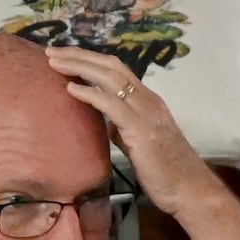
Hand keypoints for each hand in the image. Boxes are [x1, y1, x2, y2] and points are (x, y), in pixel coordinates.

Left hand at [42, 45, 226, 215]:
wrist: (188, 189)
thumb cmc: (165, 171)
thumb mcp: (139, 142)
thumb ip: (122, 128)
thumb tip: (105, 123)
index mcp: (148, 101)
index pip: (117, 69)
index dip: (90, 59)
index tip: (64, 55)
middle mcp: (148, 100)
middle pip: (112, 66)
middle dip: (79, 55)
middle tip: (51, 51)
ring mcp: (147, 112)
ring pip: (111, 78)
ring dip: (80, 67)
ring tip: (54, 62)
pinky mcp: (142, 129)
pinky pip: (112, 104)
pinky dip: (90, 93)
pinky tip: (70, 89)